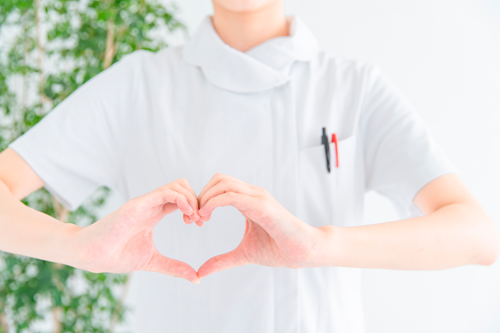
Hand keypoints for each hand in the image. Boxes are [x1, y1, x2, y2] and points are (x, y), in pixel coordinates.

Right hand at [69, 179, 200, 283]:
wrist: (92, 256)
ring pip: (177, 185)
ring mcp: (145, 202)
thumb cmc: (117, 256)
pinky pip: (165, 192)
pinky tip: (187, 214)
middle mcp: (152, 204)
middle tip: (200, 220)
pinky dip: (181, 199)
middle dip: (198, 200)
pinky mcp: (138, 204)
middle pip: (183, 186)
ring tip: (194, 217)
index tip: (200, 223)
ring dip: (192, 199)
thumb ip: (175, 267)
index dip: (196, 207)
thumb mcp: (153, 262)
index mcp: (156, 213)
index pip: (182, 198)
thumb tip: (196, 278)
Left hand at [196, 173, 326, 278]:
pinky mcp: (261, 205)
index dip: (203, 199)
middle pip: (218, 179)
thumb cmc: (279, 249)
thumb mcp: (243, 254)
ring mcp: (257, 197)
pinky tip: (207, 216)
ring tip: (200, 218)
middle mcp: (252, 194)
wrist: (302, 252)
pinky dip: (213, 203)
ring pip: (223, 183)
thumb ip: (223, 260)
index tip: (196, 220)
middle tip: (194, 218)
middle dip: (201, 195)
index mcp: (248, 200)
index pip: (220, 186)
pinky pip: (231, 196)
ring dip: (205, 198)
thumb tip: (202, 271)